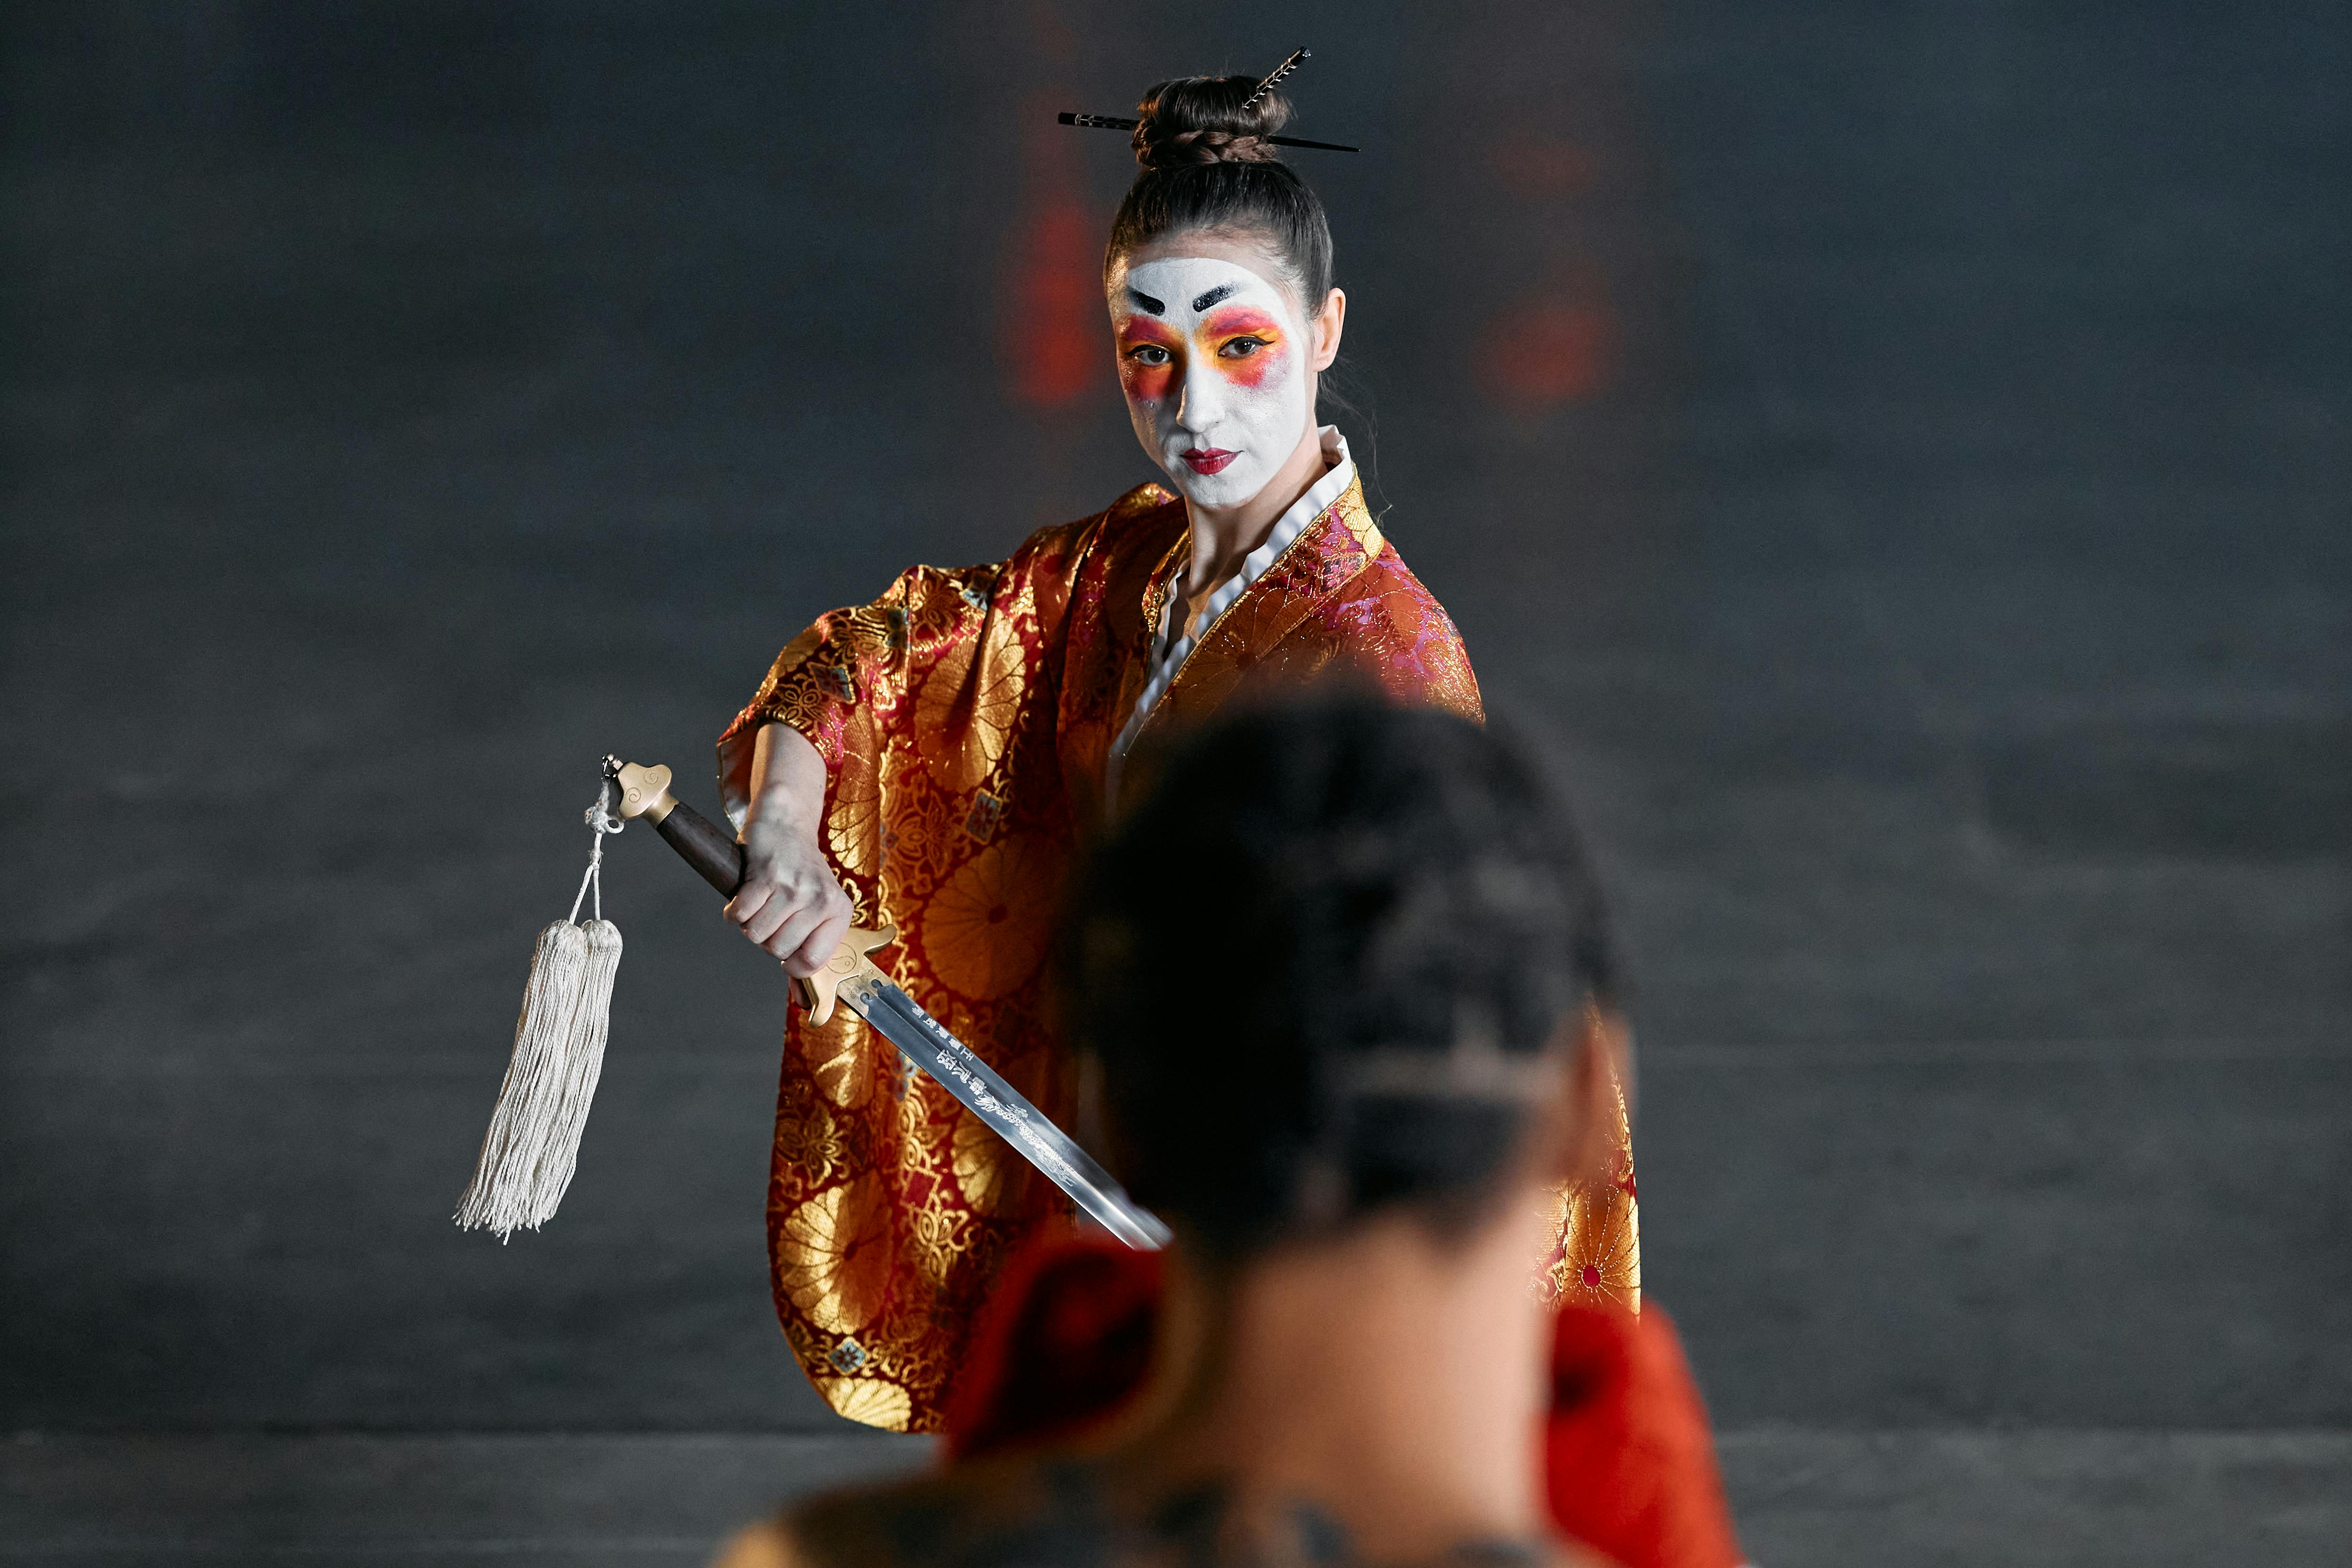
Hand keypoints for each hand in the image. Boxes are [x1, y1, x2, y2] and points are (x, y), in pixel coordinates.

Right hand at [727, 812, 853, 976]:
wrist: (787, 825)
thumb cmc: (801, 874)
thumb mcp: (817, 911)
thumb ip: (810, 955)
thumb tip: (803, 1002)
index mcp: (838, 913)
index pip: (813, 961)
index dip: (792, 964)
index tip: (787, 953)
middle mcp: (819, 900)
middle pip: (779, 950)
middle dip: (768, 940)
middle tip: (774, 916)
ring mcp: (793, 887)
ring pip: (756, 935)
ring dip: (751, 924)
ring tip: (762, 903)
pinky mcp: (765, 874)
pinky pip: (740, 914)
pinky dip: (735, 911)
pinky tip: (746, 895)